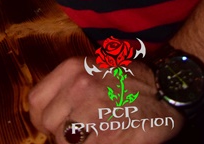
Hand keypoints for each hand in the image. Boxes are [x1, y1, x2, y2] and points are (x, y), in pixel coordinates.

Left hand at [28, 57, 184, 142]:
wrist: (167, 90)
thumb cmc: (130, 81)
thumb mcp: (93, 69)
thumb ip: (68, 86)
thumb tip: (48, 111)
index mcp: (73, 68)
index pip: (36, 102)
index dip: (41, 119)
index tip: (51, 125)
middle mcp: (79, 86)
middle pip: (49, 124)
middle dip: (60, 134)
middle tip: (79, 134)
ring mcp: (94, 111)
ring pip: (65, 141)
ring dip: (77, 143)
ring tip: (94, 137)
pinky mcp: (109, 135)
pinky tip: (108, 140)